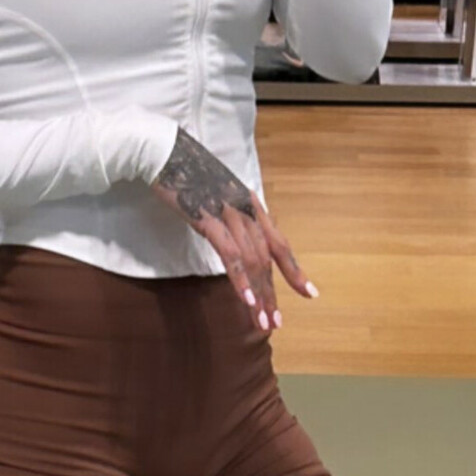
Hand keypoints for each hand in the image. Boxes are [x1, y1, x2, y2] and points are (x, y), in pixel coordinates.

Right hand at [148, 127, 317, 335]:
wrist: (166, 153)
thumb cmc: (187, 175)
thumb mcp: (217, 197)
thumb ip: (230, 218)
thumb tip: (235, 239)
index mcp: (251, 206)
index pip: (279, 243)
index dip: (294, 270)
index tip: (308, 294)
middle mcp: (247, 210)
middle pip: (268, 258)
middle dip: (273, 293)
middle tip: (275, 322)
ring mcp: (230, 214)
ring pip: (253, 261)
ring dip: (258, 294)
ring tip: (261, 321)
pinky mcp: (210, 220)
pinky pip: (230, 254)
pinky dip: (240, 278)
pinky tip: (245, 299)